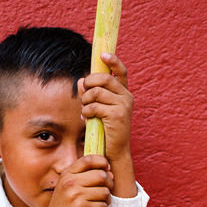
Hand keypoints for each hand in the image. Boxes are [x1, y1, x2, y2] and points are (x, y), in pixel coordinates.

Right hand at [27, 155, 112, 206]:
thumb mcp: (67, 187)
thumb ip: (83, 176)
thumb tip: (109, 171)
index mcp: (67, 174)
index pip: (89, 159)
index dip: (102, 162)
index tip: (107, 170)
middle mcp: (70, 183)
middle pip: (101, 175)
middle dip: (109, 184)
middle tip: (105, 193)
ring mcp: (75, 196)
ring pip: (104, 192)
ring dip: (107, 200)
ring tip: (100, 204)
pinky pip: (103, 206)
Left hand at [78, 54, 136, 197]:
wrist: (114, 152)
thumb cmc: (106, 130)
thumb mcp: (99, 109)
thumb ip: (91, 94)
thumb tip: (81, 80)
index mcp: (124, 93)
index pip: (121, 71)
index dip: (112, 60)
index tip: (102, 54)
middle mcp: (126, 96)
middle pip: (103, 78)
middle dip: (89, 84)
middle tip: (84, 94)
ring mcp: (123, 105)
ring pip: (96, 92)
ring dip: (86, 100)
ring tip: (85, 110)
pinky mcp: (117, 115)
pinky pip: (94, 106)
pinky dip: (86, 112)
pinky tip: (87, 118)